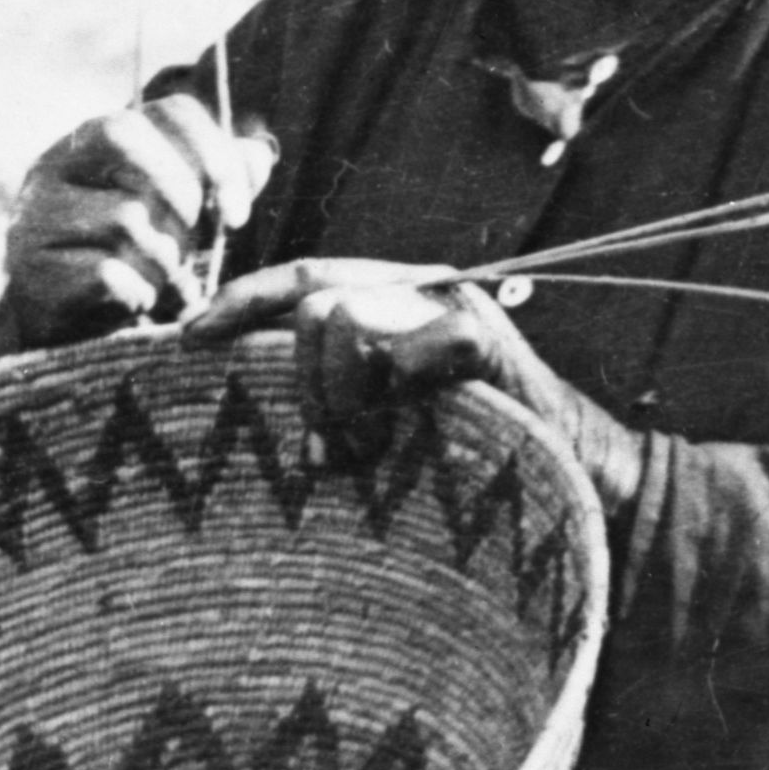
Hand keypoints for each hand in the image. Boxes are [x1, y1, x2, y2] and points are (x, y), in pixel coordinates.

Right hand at [0, 93, 276, 346]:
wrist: (58, 326)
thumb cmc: (127, 258)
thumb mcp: (176, 214)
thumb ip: (216, 182)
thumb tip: (260, 155)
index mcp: (98, 138)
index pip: (172, 111)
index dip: (217, 157)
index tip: (238, 214)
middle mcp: (58, 163)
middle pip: (139, 149)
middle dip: (183, 204)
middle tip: (187, 246)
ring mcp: (38, 213)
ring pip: (128, 219)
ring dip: (162, 262)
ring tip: (155, 279)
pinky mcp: (34, 268)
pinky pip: (109, 274)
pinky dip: (137, 294)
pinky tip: (131, 301)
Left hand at [187, 260, 648, 507]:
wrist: (582, 491)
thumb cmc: (471, 470)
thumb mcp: (382, 424)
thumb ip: (330, 395)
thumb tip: (236, 397)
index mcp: (391, 300)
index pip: (297, 278)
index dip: (238, 301)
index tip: (186, 340)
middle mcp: (420, 289)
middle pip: (313, 301)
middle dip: (299, 386)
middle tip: (325, 455)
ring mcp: (454, 311)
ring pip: (344, 320)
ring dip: (338, 401)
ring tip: (368, 456)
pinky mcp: (483, 342)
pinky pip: (403, 350)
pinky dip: (390, 399)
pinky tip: (401, 442)